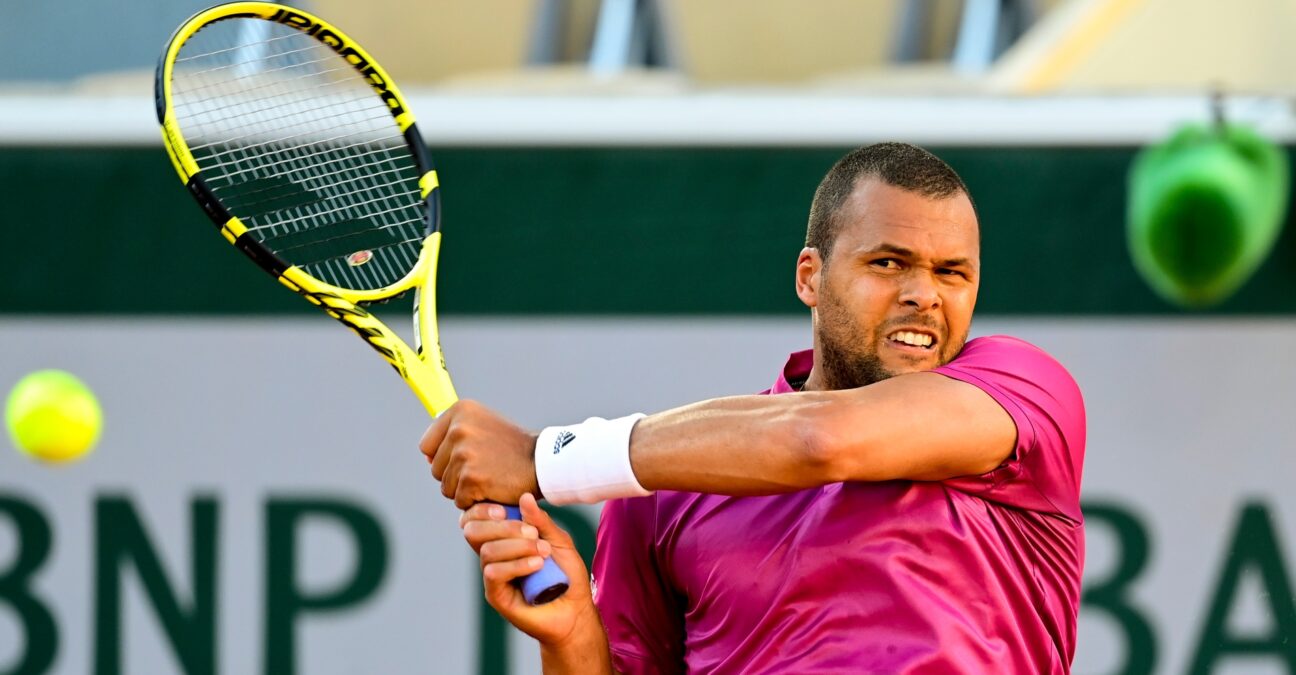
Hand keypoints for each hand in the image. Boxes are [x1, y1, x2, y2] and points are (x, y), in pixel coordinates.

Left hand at [421, 400, 539, 508]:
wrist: (543, 462)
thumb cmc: (513, 448)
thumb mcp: (484, 425)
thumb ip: (455, 433)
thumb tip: (427, 455)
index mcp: (460, 411)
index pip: (427, 446)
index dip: (443, 457)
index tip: (465, 458)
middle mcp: (459, 429)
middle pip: (435, 468)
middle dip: (455, 475)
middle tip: (484, 469)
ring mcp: (465, 454)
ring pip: (446, 486)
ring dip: (465, 490)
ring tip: (490, 477)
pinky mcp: (472, 478)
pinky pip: (460, 500)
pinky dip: (476, 501)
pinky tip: (494, 488)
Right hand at [461, 494, 600, 646]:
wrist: (576, 608)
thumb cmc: (566, 574)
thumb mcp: (558, 540)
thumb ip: (540, 521)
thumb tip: (524, 497)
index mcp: (502, 538)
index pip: (475, 519)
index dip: (482, 510)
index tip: (506, 509)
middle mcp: (492, 555)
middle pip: (473, 532)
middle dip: (503, 527)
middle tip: (533, 532)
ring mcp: (492, 576)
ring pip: (487, 551)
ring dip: (517, 547)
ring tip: (544, 552)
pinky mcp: (496, 595)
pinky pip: (494, 573)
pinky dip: (516, 565)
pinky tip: (537, 565)